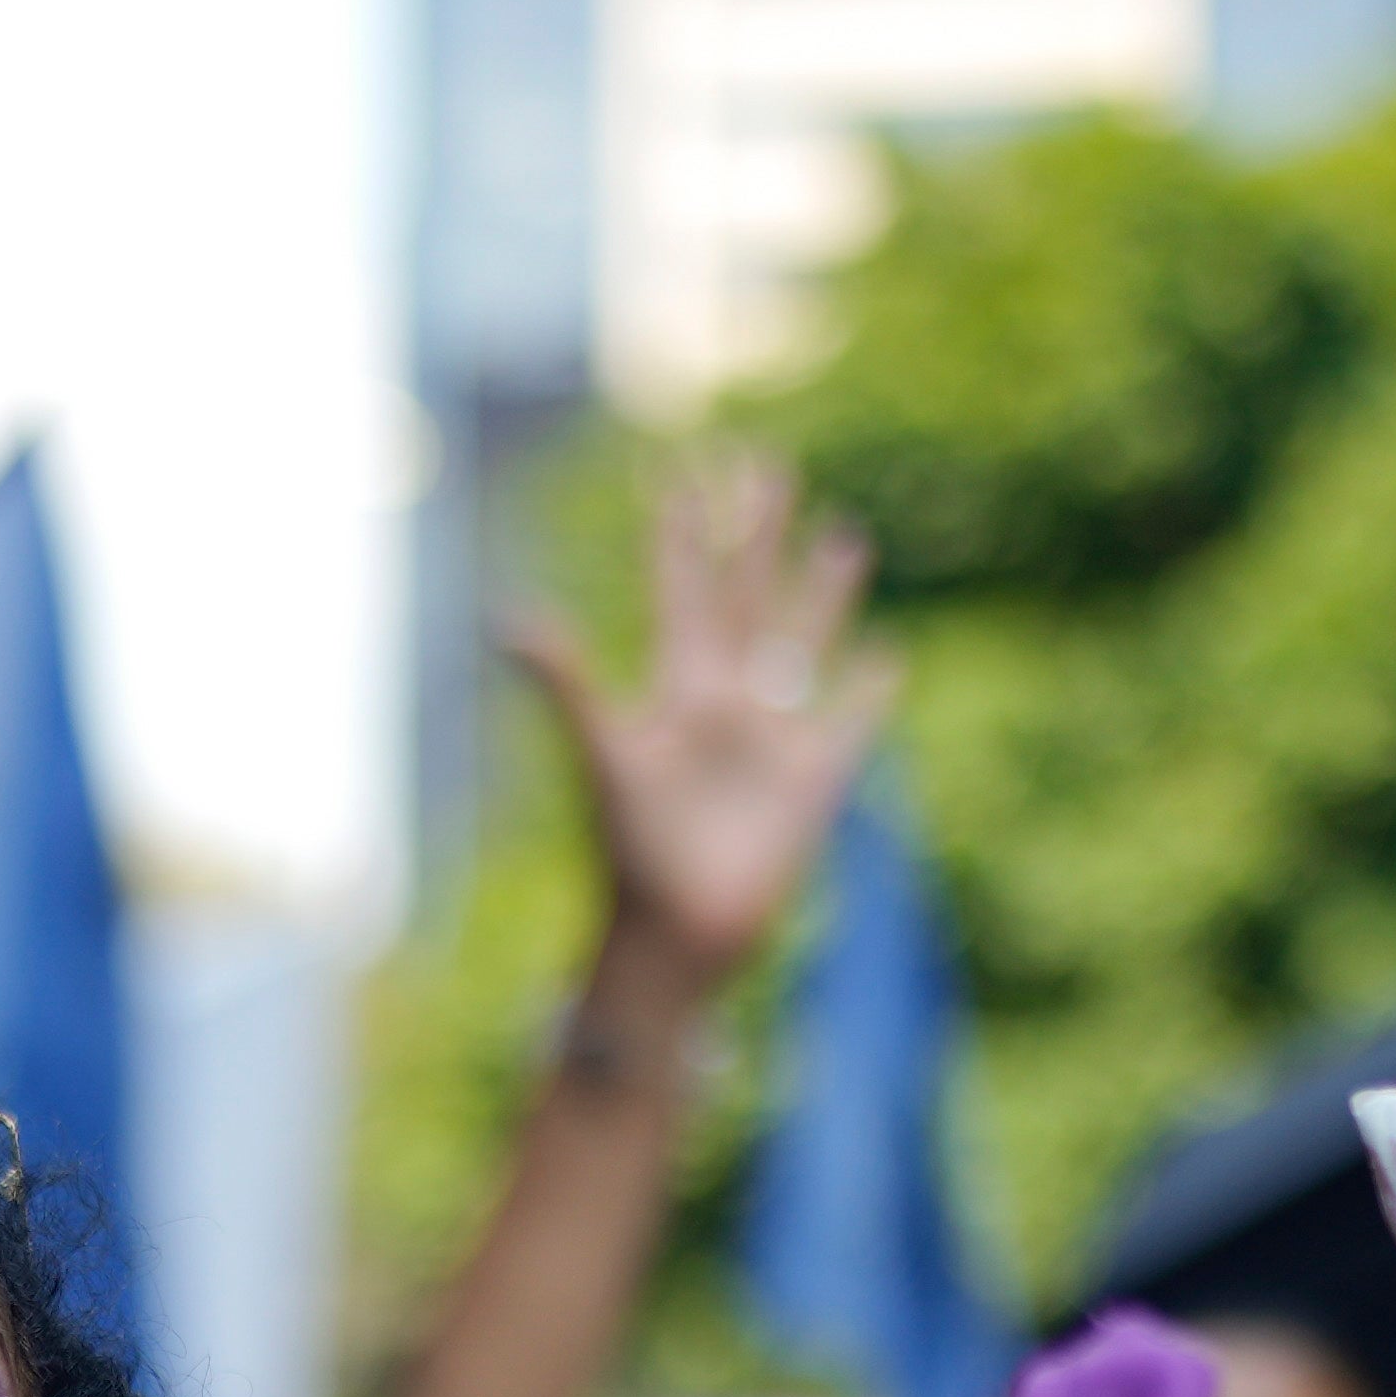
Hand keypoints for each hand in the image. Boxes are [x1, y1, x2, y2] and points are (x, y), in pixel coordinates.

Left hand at [505, 443, 882, 1016]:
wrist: (677, 934)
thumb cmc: (632, 854)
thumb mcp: (604, 757)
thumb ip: (568, 685)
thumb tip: (510, 617)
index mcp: (680, 686)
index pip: (684, 586)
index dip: (682, 530)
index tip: (682, 468)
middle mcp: (727, 700)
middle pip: (747, 594)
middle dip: (757, 530)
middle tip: (767, 462)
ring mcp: (774, 737)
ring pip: (802, 642)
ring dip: (821, 591)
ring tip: (842, 534)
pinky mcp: (816, 780)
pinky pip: (850, 721)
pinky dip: (870, 688)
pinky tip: (885, 654)